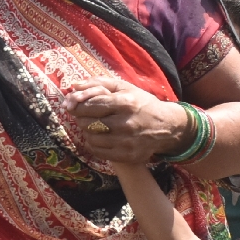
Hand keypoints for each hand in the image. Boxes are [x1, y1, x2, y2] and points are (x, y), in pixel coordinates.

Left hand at [63, 75, 190, 164]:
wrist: (166, 127)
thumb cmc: (141, 104)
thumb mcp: (125, 88)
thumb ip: (98, 84)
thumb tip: (73, 86)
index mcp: (125, 103)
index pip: (91, 105)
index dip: (77, 105)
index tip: (73, 105)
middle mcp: (126, 123)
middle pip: (88, 122)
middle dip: (80, 118)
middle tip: (82, 116)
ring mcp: (126, 141)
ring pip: (91, 138)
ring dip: (86, 131)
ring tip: (91, 126)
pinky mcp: (126, 155)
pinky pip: (98, 151)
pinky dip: (93, 144)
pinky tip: (98, 137)